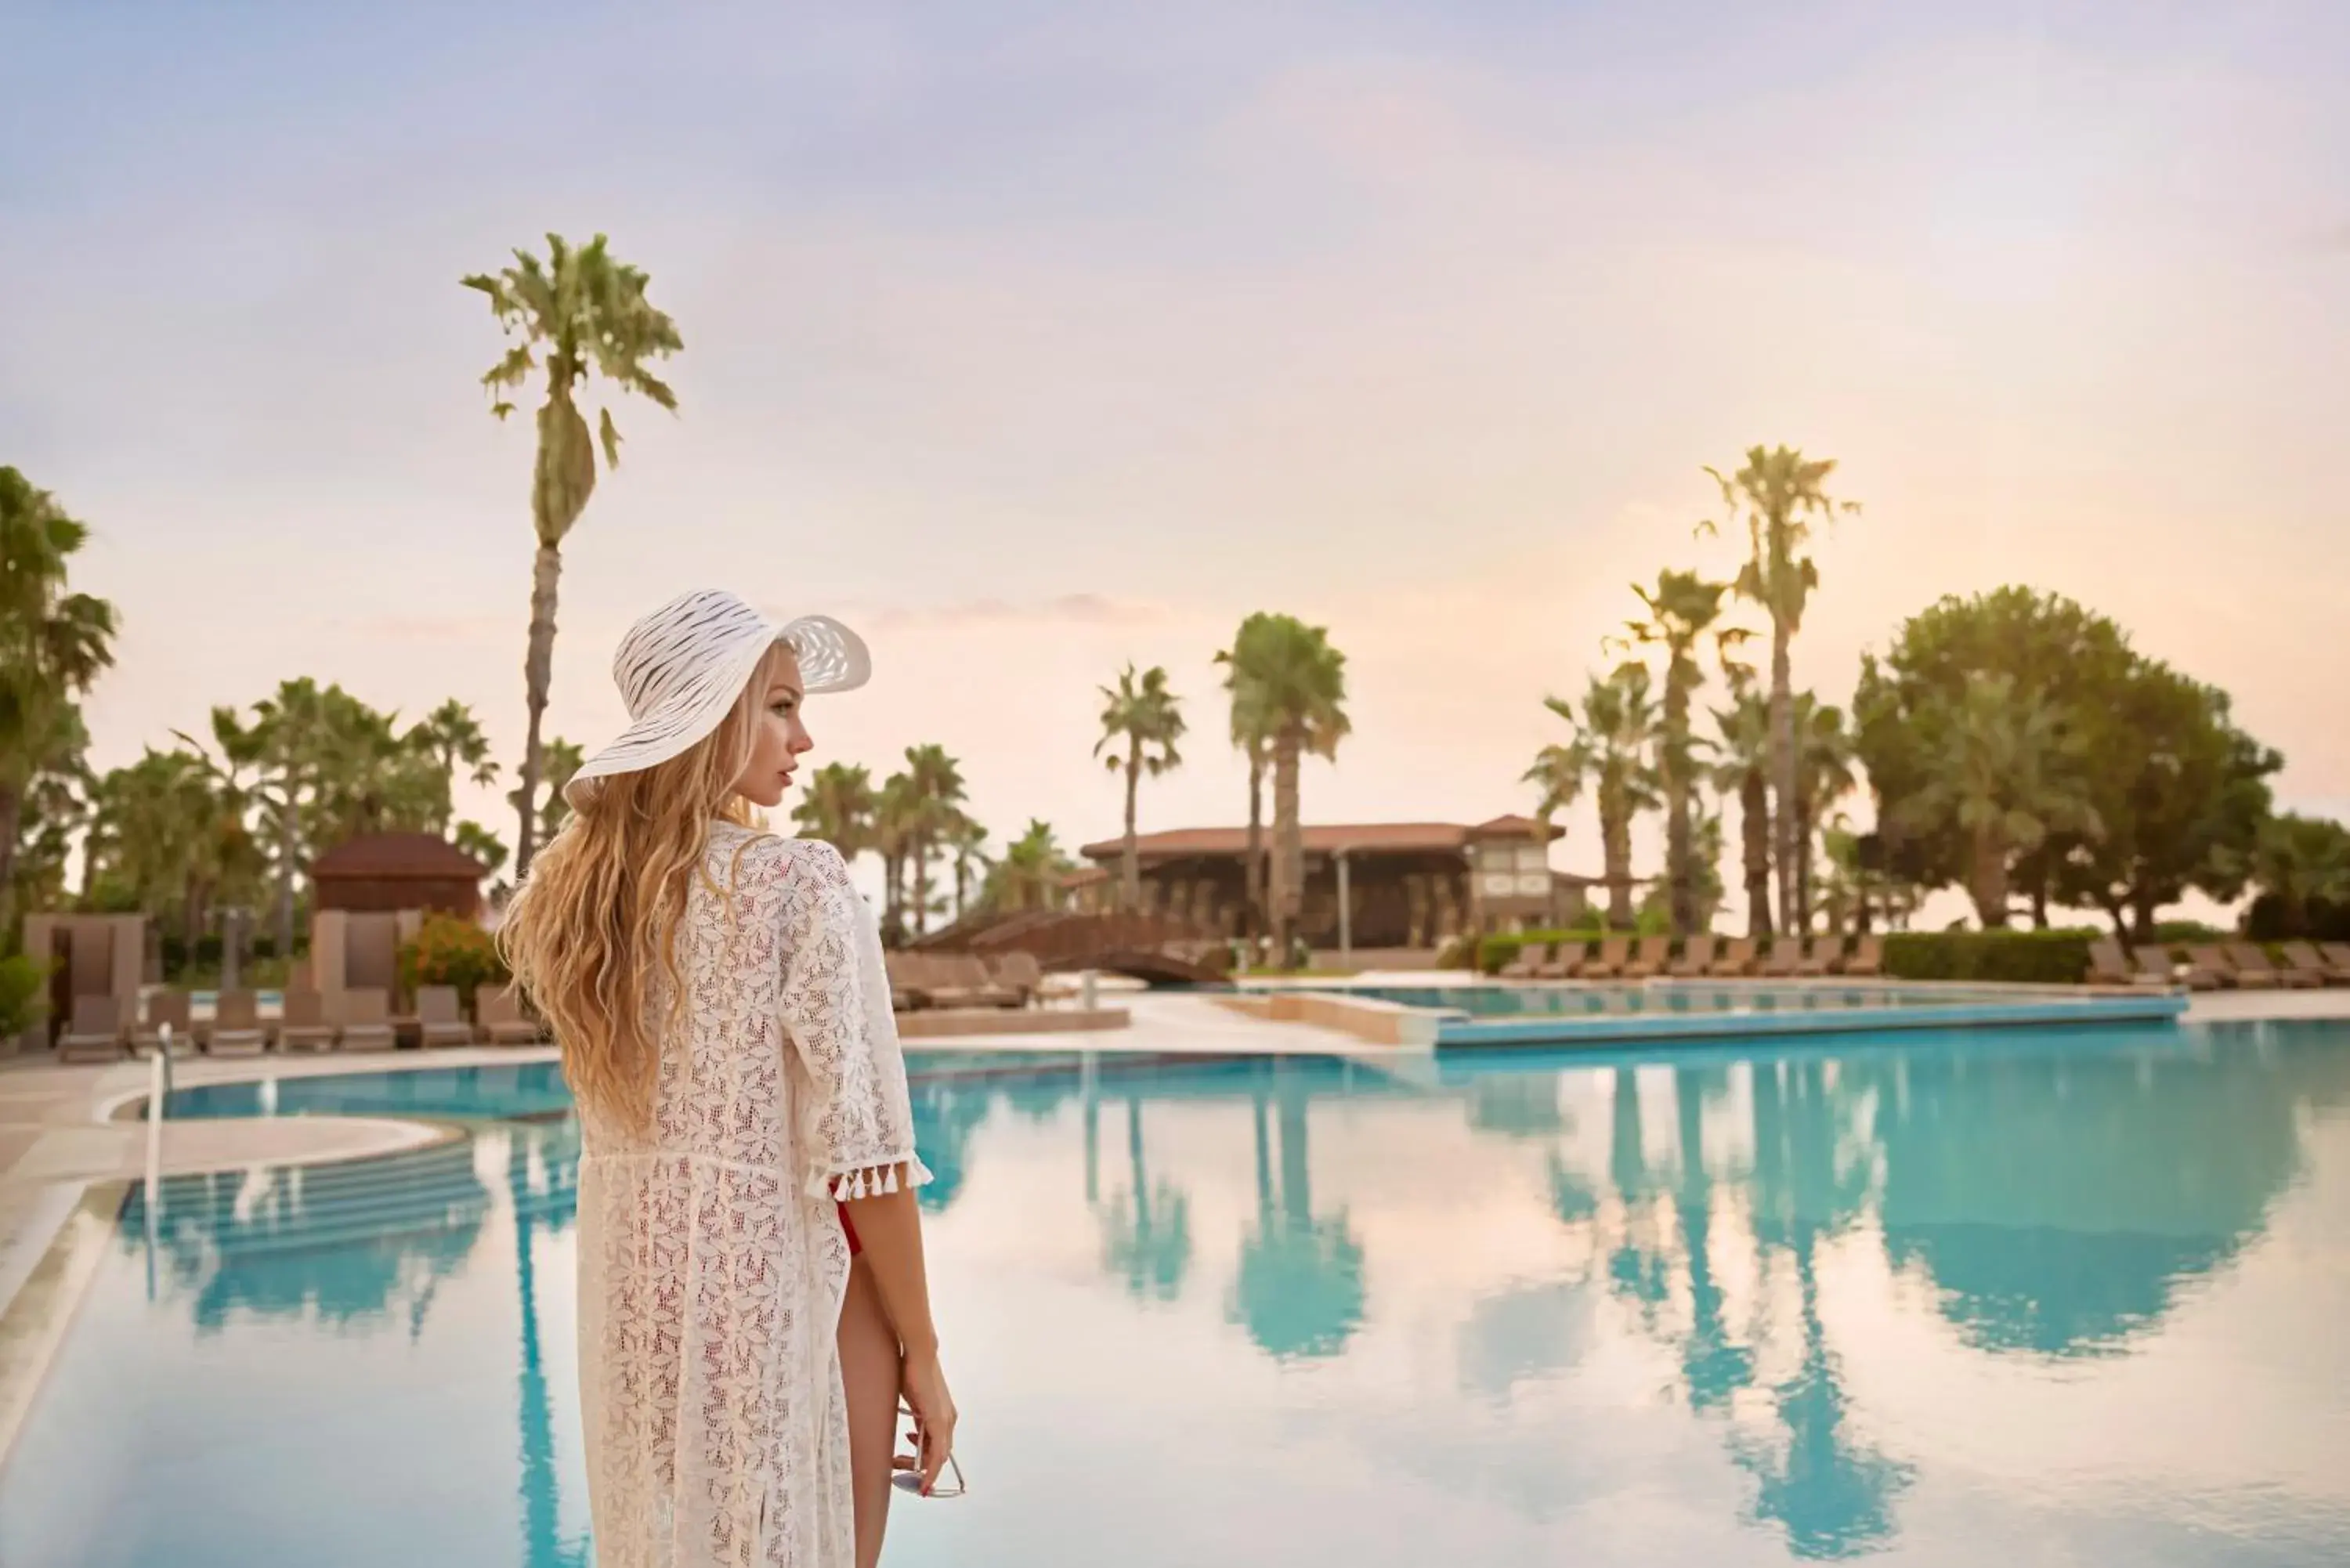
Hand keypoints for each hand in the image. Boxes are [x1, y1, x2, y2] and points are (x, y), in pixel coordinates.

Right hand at [894, 1350, 957, 1495]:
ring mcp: (945, 1421)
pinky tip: (922, 1479)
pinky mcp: (939, 1421)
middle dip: (918, 1467)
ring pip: (937, 1457)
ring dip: (919, 1469)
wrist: (919, 1356)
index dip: (926, 1462)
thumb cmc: (913, 1374)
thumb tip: (911, 1434)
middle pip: (937, 1455)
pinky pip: (937, 1454)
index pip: (937, 1447)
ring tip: (898, 1465)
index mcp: (943, 1416)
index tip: (908, 1468)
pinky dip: (930, 1470)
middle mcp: (948, 1421)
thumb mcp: (914, 1403)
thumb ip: (917, 1420)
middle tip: (898, 1468)